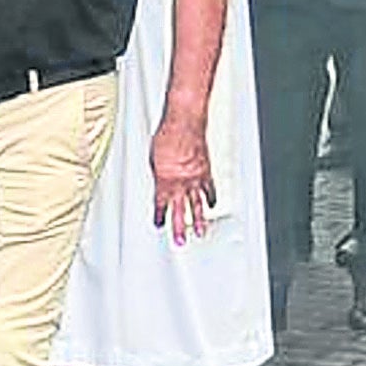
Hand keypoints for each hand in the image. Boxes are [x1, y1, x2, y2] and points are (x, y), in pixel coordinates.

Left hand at [148, 110, 213, 244]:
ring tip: (200, 232)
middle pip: (180, 211)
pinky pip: (209, 189)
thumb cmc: (167, 136)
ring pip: (197, 205)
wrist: (184, 124)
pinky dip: (210, 198)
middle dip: (179, 228)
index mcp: (164, 181)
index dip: (159, 215)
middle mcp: (180, 183)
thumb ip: (158, 174)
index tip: (159, 224)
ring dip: (199, 220)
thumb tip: (160, 180)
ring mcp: (195, 179)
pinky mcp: (206, 172)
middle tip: (179, 241)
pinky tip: (211, 205)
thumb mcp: (154, 158)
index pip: (161, 204)